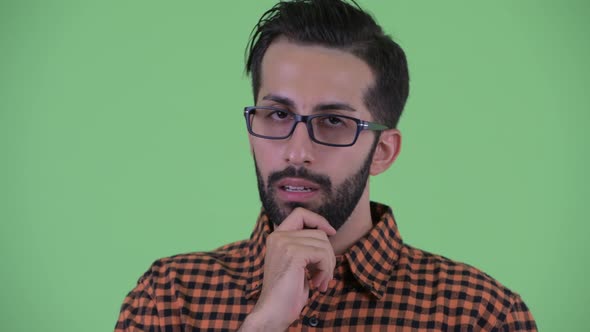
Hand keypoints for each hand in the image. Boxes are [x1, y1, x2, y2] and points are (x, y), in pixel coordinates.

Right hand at [240, 208, 336, 330]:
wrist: (274, 312)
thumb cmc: (287, 293)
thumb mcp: (297, 264)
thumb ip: (305, 246)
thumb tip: (328, 234)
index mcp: (276, 237)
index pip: (300, 213)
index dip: (319, 220)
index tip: (331, 232)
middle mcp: (278, 236)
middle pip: (318, 233)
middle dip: (328, 255)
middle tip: (323, 276)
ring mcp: (284, 243)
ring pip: (323, 243)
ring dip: (328, 265)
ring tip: (320, 282)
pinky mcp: (293, 253)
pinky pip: (322, 254)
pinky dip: (326, 270)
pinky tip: (317, 284)